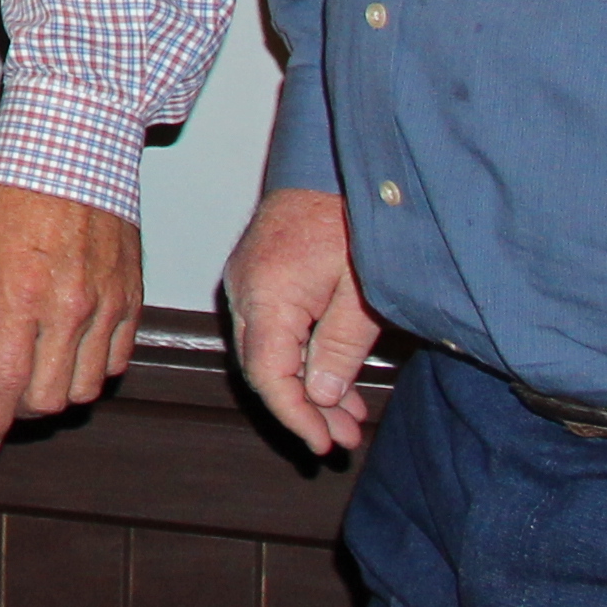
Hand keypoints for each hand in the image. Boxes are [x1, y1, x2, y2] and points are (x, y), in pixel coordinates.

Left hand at [0, 178, 142, 457]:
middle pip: (49, 398)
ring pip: (86, 389)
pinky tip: (66, 353)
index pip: (5, 383)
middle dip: (17, 411)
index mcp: (22, 295)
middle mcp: (71, 309)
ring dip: (56, 395)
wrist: (76, 149)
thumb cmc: (13, 192)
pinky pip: (116, 363)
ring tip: (30, 374)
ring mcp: (109, 307)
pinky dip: (90, 372)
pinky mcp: (134, 301)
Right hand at [219, 187, 382, 457]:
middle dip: (303, 408)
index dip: (295, 416)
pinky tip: (331, 375)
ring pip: (266, 350)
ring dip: (304, 385)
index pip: (268, 374)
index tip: (323, 443)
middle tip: (344, 437)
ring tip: (346, 416)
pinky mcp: (258, 272)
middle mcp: (245, 289)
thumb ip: (339, 347)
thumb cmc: (352, 221)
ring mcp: (247, 279)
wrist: (338, 163)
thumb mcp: (362, 293)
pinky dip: (298, 356)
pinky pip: (270, 327)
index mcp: (266, 295)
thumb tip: (319, 396)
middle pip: (261, 366)